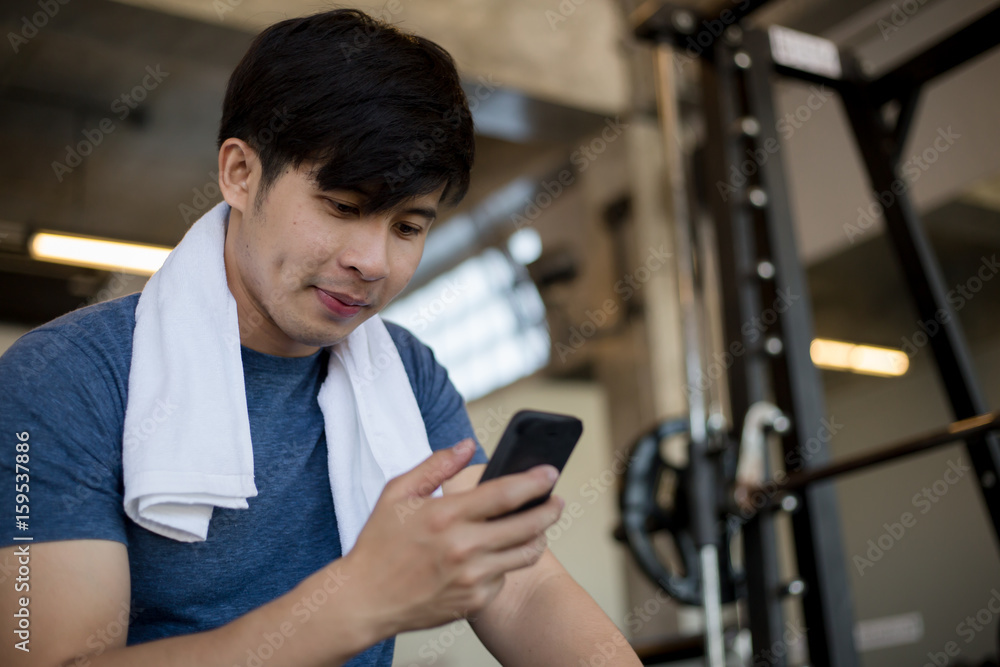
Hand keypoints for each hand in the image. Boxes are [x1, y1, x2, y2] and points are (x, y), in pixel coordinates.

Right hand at [341, 439, 563, 637]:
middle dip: (550, 509)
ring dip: (538, 537)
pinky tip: (494, 555)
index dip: (535, 481)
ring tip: (537, 527)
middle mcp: (463, 548)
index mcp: (446, 516)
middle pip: (528, 525)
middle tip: (556, 501)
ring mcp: (471, 578)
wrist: (365, 600)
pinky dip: (505, 564)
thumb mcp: (397, 493)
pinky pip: (505, 577)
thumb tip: (467, 446)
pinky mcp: (474, 601)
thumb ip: (436, 466)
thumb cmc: (379, 545)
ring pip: (525, 554)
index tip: (550, 473)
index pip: (506, 493)